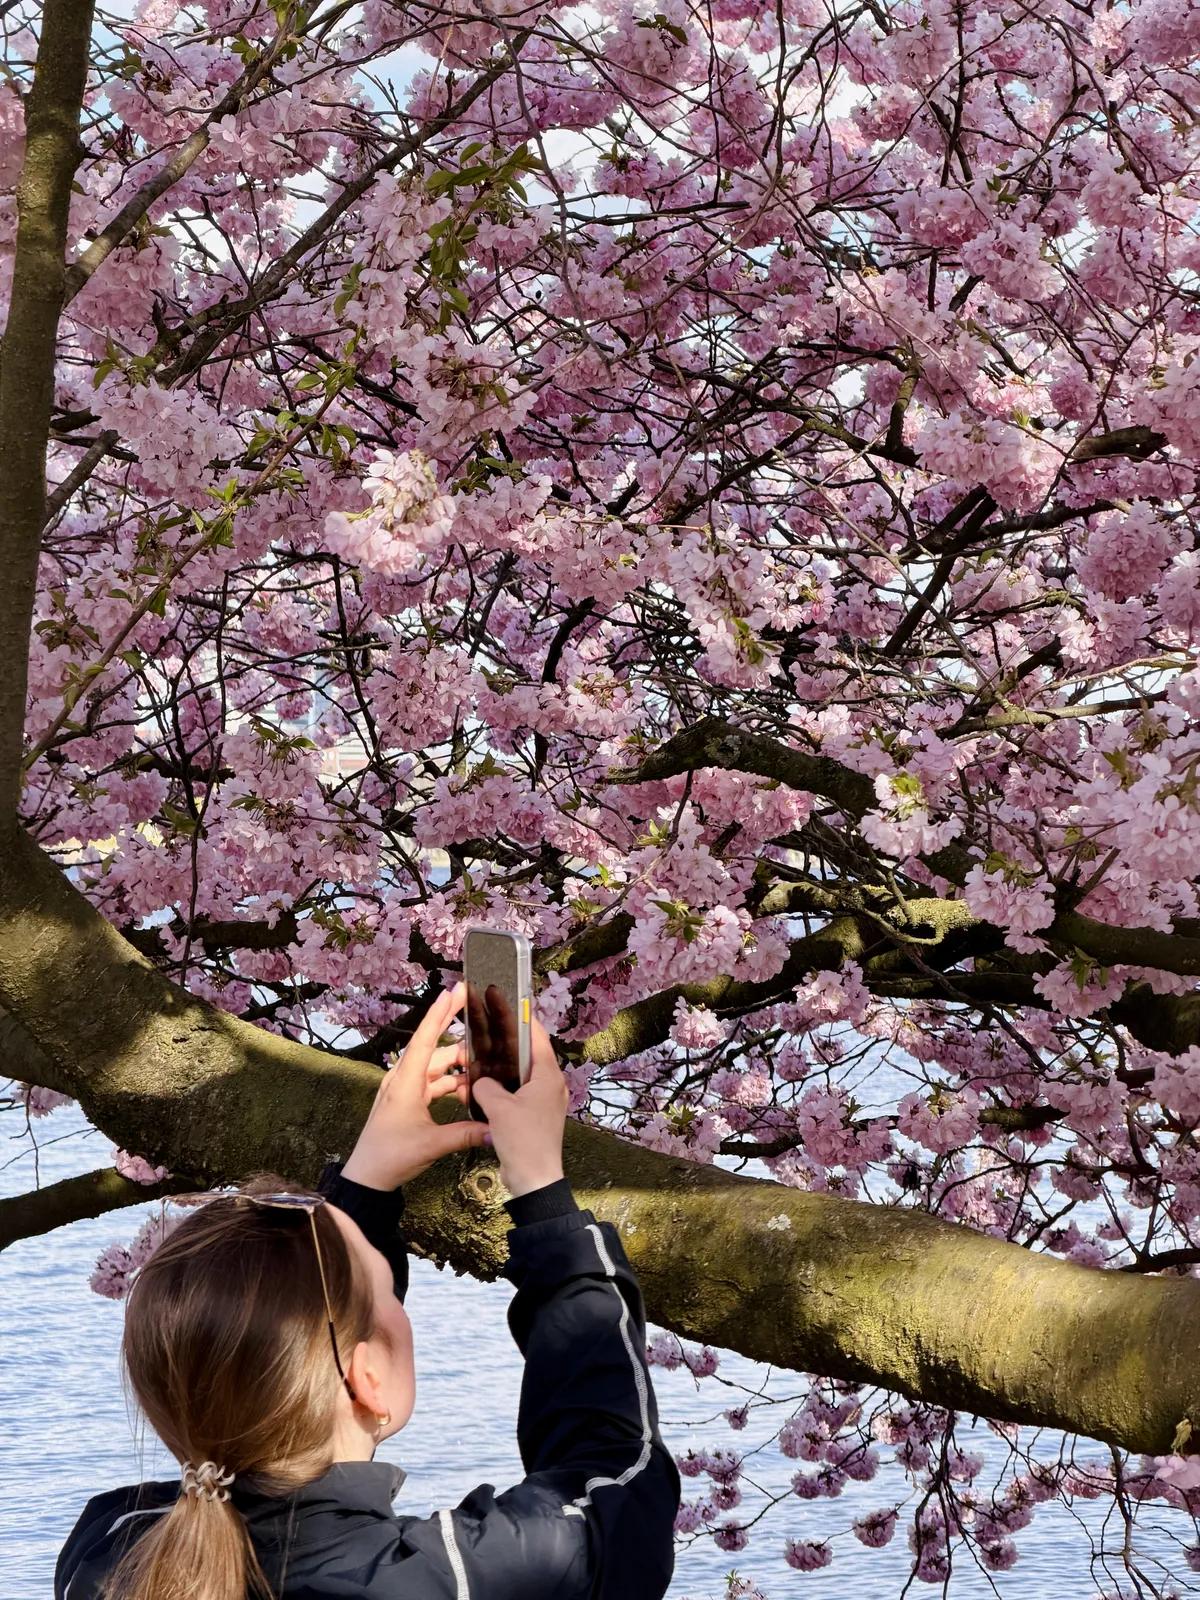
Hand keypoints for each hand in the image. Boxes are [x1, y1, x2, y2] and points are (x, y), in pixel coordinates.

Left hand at [341, 984, 487, 1190]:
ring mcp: (405, 1091)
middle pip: (434, 1049)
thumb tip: (496, 1129)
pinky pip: (433, 1084)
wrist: (368, 1178)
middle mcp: (403, 1080)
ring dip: (457, 1066)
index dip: (440, 1014)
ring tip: (483, 1062)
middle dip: (455, 1032)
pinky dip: (450, 1083)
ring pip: (436, 1068)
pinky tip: (468, 1087)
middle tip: (474, 1011)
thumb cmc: (391, 1156)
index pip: (424, 1039)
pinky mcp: (408, 1103)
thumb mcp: (432, 1144)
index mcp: (405, 1082)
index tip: (454, 992)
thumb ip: (466, 1133)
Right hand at [471, 1016, 567, 1197]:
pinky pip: (518, 1096)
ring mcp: (544, 1102)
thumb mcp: (498, 1108)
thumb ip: (485, 1087)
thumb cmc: (523, 1140)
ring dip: (501, 1073)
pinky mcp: (535, 1117)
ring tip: (479, 1066)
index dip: (522, 1019)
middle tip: (485, 1036)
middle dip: (505, 1048)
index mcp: (548, 1076)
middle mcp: (550, 1085)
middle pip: (527, 1056)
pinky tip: (482, 1094)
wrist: (534, 1180)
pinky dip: (502, 1093)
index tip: (508, 1005)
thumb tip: (479, 1082)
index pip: (537, 1037)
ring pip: (520, 1077)